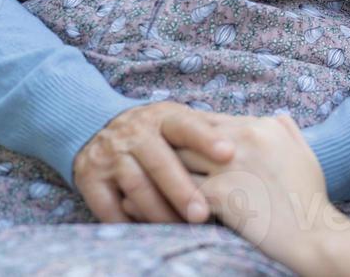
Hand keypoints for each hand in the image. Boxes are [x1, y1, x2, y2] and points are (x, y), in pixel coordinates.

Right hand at [72, 101, 234, 224]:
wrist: (93, 123)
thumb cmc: (155, 130)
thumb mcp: (177, 119)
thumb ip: (209, 128)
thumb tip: (260, 133)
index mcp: (163, 116)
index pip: (187, 125)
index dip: (207, 139)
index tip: (230, 153)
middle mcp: (134, 133)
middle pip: (161, 163)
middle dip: (183, 190)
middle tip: (203, 214)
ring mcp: (110, 155)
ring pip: (137, 187)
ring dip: (159, 211)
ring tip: (181, 228)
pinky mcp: (89, 178)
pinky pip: (108, 206)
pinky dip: (128, 221)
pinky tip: (148, 232)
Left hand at [167, 111, 337, 274]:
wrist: (314, 234)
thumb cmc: (309, 197)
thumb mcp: (304, 152)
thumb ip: (287, 129)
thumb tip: (274, 117)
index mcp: (264, 125)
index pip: (210, 122)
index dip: (191, 138)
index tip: (178, 151)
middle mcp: (246, 137)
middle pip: (188, 135)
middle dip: (170, 150)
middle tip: (152, 164)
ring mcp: (230, 165)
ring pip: (179, 159)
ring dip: (162, 173)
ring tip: (144, 183)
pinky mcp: (221, 193)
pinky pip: (179, 191)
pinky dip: (164, 199)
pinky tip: (152, 206)